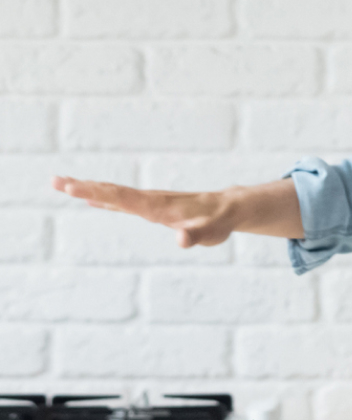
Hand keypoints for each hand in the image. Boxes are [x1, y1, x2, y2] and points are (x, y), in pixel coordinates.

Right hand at [50, 176, 302, 247]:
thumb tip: (181, 239)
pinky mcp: (152, 206)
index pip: (121, 197)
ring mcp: (150, 202)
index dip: (96, 192)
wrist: (229, 208)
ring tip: (62, 183)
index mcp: (157, 206)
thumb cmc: (219, 223)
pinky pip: (122, 200)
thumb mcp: (211, 233)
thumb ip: (196, 236)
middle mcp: (150, 200)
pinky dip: (103, 197)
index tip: (72, 186)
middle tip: (54, 180)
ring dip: (89, 188)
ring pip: (114, 193)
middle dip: (83, 186)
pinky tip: (91, 198)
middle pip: (112, 191)